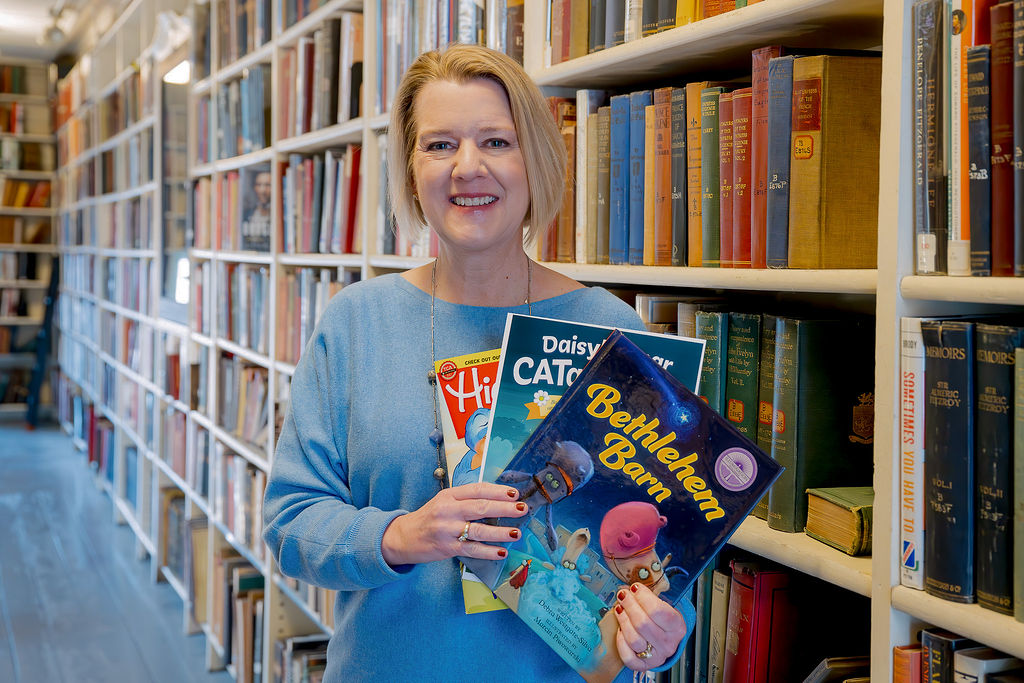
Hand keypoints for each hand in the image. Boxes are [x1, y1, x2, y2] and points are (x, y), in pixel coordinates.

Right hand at [381, 482, 527, 565]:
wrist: (403, 537)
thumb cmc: (430, 517)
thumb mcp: (445, 501)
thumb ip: (466, 499)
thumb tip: (498, 499)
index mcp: (449, 495)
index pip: (478, 490)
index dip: (498, 491)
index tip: (515, 494)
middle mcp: (448, 510)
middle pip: (481, 507)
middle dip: (505, 508)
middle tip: (523, 509)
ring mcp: (447, 529)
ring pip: (478, 530)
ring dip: (500, 532)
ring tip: (517, 532)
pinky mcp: (447, 548)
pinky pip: (472, 549)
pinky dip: (488, 551)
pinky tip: (502, 552)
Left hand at [613, 583, 687, 671]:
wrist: (667, 640)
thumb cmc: (663, 621)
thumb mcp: (665, 606)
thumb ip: (651, 598)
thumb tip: (632, 588)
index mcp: (677, 627)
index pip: (657, 611)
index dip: (642, 597)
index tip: (634, 588)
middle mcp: (668, 643)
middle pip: (643, 624)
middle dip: (629, 605)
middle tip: (623, 595)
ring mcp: (656, 656)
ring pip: (634, 639)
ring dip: (623, 620)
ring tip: (620, 609)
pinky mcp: (644, 665)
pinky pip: (628, 657)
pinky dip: (621, 642)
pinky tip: (620, 630)